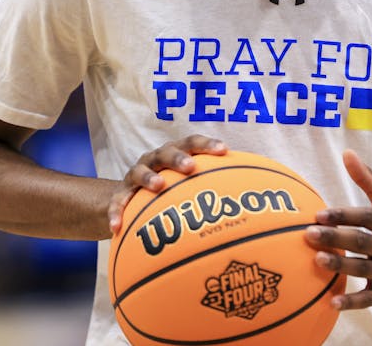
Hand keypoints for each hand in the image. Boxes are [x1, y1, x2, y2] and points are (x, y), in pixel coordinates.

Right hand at [108, 134, 226, 233]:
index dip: (207, 145)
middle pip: (167, 152)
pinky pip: (117, 204)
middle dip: (180, 157)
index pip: (192, 143)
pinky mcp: (120, 195)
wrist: (127, 199)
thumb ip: (216, 190)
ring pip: (140, 171)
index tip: (224, 150)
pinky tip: (117, 228)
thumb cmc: (170, 191)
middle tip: (191, 167)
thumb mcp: (190, 187)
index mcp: (176, 154)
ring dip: (149, 177)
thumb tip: (254, 200)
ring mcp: (136, 175)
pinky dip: (117, 214)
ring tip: (158, 186)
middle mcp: (156, 160)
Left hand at [304, 149, 371, 309]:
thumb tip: (346, 152)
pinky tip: (331, 303)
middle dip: (336, 238)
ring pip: (364, 269)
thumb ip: (367, 179)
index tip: (319, 215)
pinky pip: (369, 299)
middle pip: (363, 242)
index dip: (344, 215)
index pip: (368, 218)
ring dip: (340, 266)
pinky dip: (351, 303)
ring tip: (316, 260)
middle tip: (308, 234)